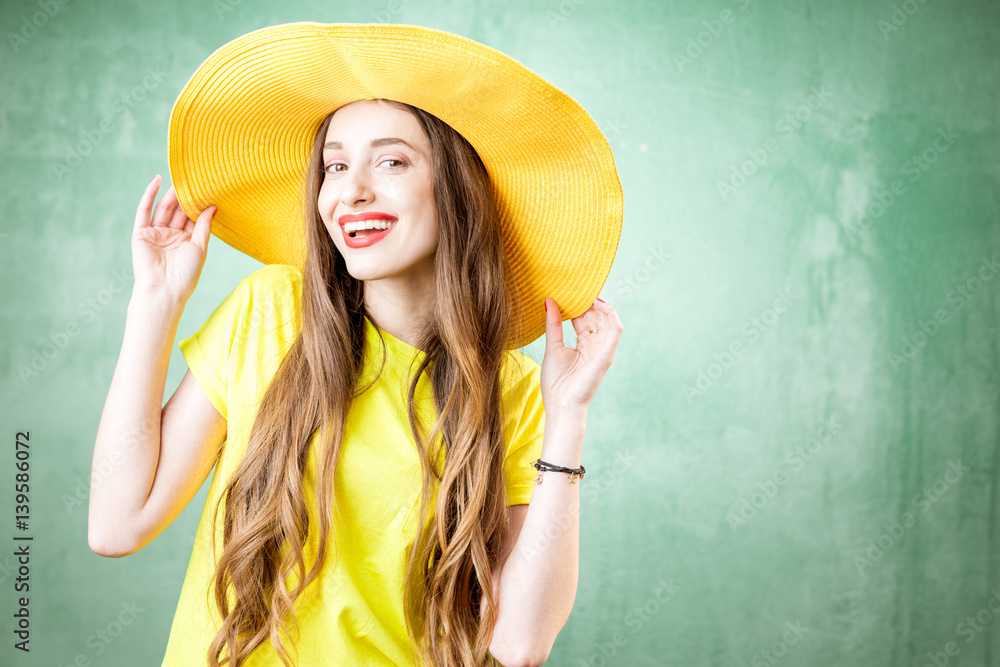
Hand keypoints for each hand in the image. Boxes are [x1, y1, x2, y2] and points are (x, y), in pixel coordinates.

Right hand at [131, 174, 214, 301]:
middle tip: (193, 179)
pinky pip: (144, 211)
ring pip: (164, 209)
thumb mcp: (200, 247)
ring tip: (180, 178)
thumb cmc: (186, 274)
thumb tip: (213, 206)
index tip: (207, 188)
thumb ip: (204, 226)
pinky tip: (157, 180)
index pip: (193, 218)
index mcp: (187, 241)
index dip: (198, 204)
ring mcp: (156, 233)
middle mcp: (171, 236)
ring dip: (171, 194)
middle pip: (178, 211)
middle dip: (185, 197)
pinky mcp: (141, 233)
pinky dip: (149, 195)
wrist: (164, 289)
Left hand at [540, 295, 622, 411]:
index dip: (579, 305)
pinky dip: (609, 314)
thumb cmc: (556, 383)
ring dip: (599, 305)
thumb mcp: (553, 346)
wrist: (561, 405)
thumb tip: (548, 301)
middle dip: (588, 302)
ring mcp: (603, 350)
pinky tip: (597, 303)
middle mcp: (595, 346)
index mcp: (583, 346)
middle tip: (576, 287)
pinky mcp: (607, 354)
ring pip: (608, 320)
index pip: (585, 320)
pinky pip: (615, 329)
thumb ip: (553, 324)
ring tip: (586, 293)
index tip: (568, 291)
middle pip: (597, 318)